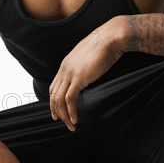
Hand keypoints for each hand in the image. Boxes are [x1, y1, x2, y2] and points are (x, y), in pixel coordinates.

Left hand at [49, 16, 126, 130]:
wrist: (110, 37)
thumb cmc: (104, 45)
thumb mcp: (89, 57)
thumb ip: (84, 66)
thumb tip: (87, 74)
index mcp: (66, 64)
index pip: (54, 86)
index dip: (54, 100)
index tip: (57, 111)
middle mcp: (64, 68)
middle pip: (53, 94)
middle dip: (56, 110)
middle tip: (61, 122)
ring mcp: (70, 73)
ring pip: (59, 99)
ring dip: (64, 115)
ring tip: (70, 125)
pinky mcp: (79, 78)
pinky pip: (70, 99)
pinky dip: (71, 111)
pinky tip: (75, 119)